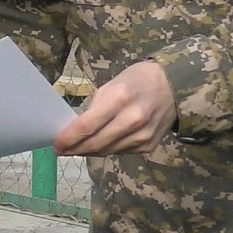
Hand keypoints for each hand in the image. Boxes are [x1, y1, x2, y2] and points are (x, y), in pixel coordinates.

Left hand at [52, 61, 176, 156]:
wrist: (176, 87)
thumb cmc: (138, 80)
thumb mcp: (112, 84)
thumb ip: (95, 107)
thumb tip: (77, 128)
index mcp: (120, 98)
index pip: (87, 126)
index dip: (68, 138)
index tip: (56, 144)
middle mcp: (132, 120)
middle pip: (95, 143)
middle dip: (74, 149)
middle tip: (61, 150)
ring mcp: (143, 136)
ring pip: (107, 151)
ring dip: (88, 151)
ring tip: (76, 148)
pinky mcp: (149, 146)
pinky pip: (120, 152)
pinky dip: (107, 149)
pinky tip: (99, 144)